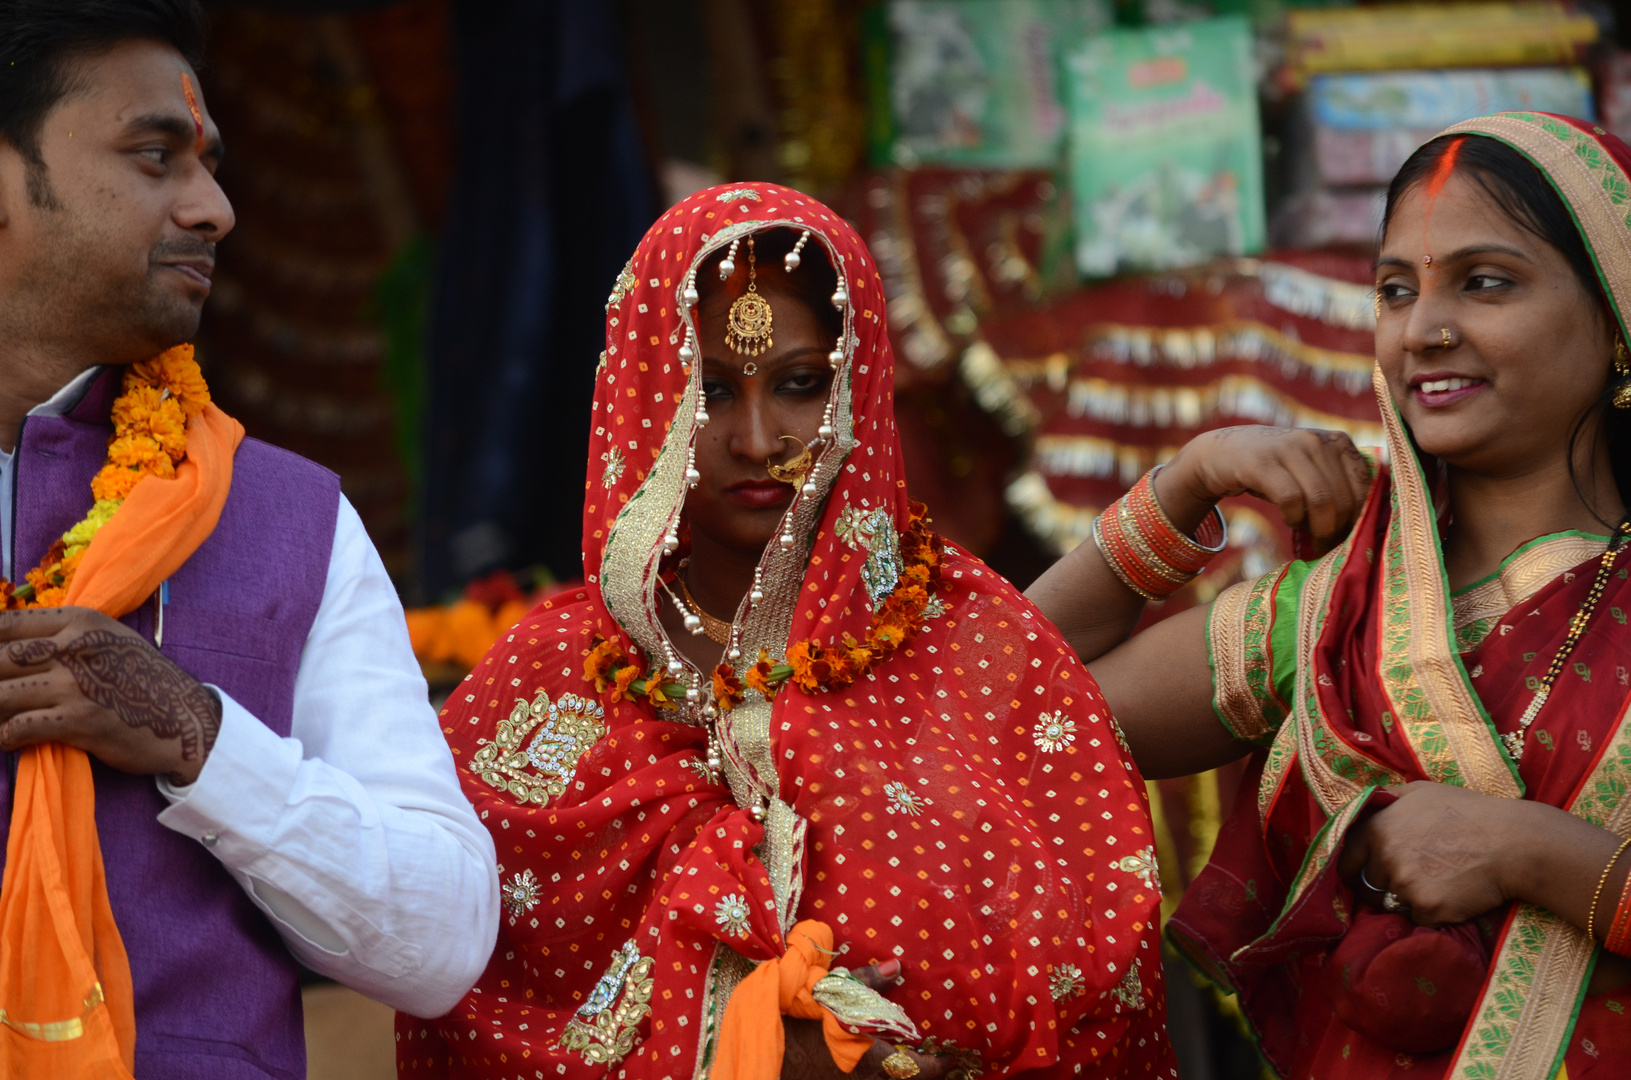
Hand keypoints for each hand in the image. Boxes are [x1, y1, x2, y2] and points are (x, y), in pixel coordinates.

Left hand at [0, 606, 219, 785]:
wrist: (186, 720)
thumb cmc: (145, 681)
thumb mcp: (110, 641)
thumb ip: (66, 637)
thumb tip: (10, 645)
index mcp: (81, 621)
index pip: (7, 624)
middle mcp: (75, 646)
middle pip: (0, 659)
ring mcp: (76, 683)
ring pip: (2, 694)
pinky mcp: (79, 720)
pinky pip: (18, 728)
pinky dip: (6, 737)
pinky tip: (11, 739)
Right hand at [780, 960, 947, 1079]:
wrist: (757, 1048)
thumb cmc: (794, 1018)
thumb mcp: (829, 995)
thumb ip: (865, 984)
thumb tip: (897, 967)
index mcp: (869, 1060)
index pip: (917, 1071)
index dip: (937, 1066)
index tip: (950, 1059)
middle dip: (918, 1074)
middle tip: (930, 1060)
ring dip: (895, 1074)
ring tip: (903, 1060)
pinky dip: (874, 1074)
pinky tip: (868, 1059)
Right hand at [1156, 426, 1372, 547]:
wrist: (1223, 452)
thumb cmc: (1275, 469)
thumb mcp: (1310, 467)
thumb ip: (1339, 483)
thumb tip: (1371, 522)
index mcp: (1337, 441)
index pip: (1365, 485)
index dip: (1362, 516)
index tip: (1352, 536)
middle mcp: (1316, 440)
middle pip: (1344, 497)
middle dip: (1340, 528)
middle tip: (1329, 545)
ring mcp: (1289, 448)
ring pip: (1321, 500)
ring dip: (1319, 528)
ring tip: (1313, 538)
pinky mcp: (1262, 462)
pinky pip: (1291, 499)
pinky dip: (1294, 518)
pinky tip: (1290, 521)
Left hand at [1339, 782, 1522, 927]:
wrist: (1512, 842)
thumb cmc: (1468, 812)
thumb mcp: (1420, 791)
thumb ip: (1386, 800)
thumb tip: (1364, 807)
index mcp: (1377, 828)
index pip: (1347, 860)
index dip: (1353, 870)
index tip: (1360, 876)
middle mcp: (1384, 857)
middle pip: (1369, 885)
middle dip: (1384, 886)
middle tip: (1411, 879)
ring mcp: (1405, 884)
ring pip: (1392, 903)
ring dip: (1407, 899)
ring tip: (1436, 883)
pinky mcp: (1428, 907)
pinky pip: (1418, 917)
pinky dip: (1432, 912)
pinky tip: (1453, 896)